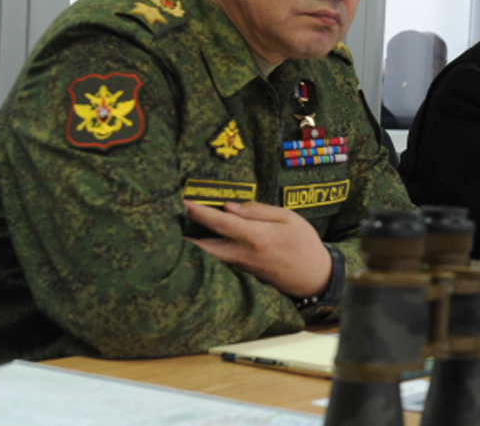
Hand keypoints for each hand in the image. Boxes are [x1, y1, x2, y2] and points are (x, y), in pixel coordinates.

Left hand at [183, 200, 331, 297]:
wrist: (314, 276)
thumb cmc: (304, 243)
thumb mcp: (288, 217)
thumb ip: (258, 210)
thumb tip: (230, 206)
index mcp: (257, 236)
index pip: (221, 222)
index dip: (199, 212)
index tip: (184, 202)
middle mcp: (244, 254)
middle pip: (204, 247)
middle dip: (184, 236)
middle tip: (165, 221)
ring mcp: (241, 267)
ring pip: (208, 257)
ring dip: (191, 245)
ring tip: (176, 231)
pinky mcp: (242, 273)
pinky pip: (218, 262)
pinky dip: (204, 253)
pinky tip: (196, 244)